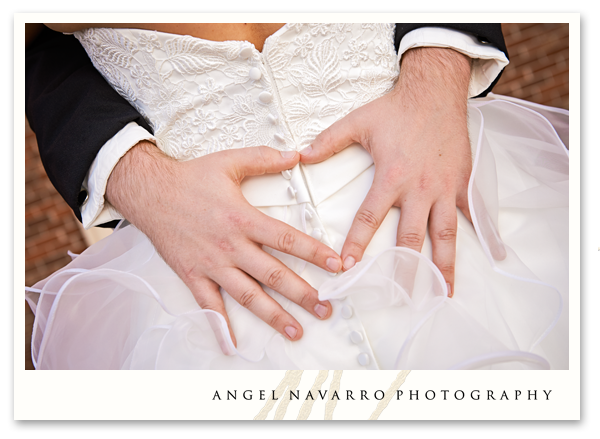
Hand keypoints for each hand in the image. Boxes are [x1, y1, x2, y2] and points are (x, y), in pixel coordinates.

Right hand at [106, 141, 341, 351]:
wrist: (149, 192)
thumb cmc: (190, 178)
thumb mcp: (229, 161)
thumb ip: (265, 159)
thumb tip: (296, 155)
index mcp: (243, 219)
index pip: (287, 240)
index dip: (315, 253)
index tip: (336, 266)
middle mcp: (231, 246)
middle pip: (274, 275)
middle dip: (303, 294)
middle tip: (326, 308)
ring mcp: (212, 264)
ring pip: (248, 296)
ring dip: (273, 315)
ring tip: (296, 330)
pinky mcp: (193, 275)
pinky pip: (208, 305)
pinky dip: (220, 326)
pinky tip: (232, 345)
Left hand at [300, 47, 498, 296]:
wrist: (435, 91)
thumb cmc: (396, 108)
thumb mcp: (358, 121)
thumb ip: (329, 141)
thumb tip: (300, 155)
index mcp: (392, 177)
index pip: (370, 217)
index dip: (356, 243)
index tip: (346, 267)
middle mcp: (420, 188)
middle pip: (410, 237)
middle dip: (403, 269)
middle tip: (399, 298)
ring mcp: (445, 188)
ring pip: (444, 234)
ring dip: (443, 265)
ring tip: (443, 292)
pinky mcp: (462, 182)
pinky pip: (475, 212)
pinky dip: (486, 233)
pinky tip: (495, 253)